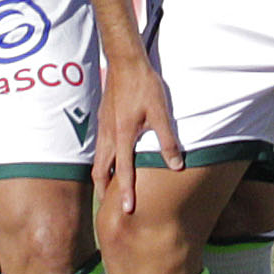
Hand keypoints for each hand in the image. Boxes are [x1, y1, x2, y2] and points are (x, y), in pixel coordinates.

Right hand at [91, 49, 180, 215]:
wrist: (125, 62)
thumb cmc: (144, 86)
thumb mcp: (160, 113)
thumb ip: (167, 141)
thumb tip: (176, 165)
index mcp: (122, 136)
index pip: (123, 172)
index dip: (125, 193)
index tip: (127, 210)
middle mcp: (108, 135)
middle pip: (100, 171)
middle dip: (103, 191)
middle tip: (109, 207)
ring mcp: (103, 127)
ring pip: (97, 160)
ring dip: (101, 176)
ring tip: (107, 189)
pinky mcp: (103, 120)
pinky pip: (99, 148)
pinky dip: (101, 161)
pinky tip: (110, 161)